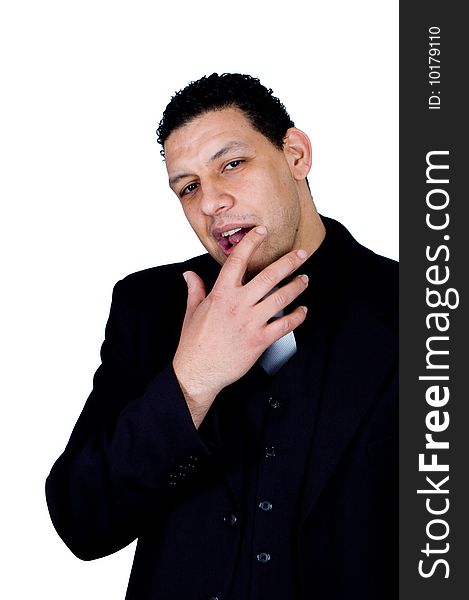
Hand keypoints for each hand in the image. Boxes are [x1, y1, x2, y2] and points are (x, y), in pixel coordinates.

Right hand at [173, 226, 308, 427]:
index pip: (237, 260)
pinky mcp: (260, 340)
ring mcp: (251, 322)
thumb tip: (189, 275)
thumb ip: (195, 290)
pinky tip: (302, 311)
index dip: (251, 242)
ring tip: (305, 279)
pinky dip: (297, 316)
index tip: (262, 231)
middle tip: (300, 254)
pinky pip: (285, 325)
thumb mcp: (192, 312)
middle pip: (268, 276)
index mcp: (220, 294)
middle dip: (288, 262)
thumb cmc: (194, 343)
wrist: (198, 372)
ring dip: (297, 286)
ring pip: (281, 297)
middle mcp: (238, 304)